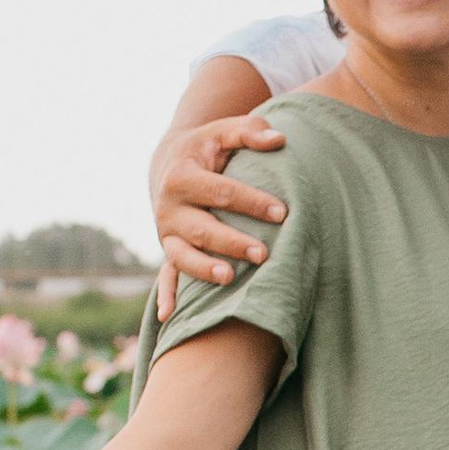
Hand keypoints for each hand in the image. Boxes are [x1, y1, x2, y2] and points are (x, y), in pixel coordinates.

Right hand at [152, 113, 286, 322]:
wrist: (168, 165)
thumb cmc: (206, 149)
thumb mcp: (222, 132)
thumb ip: (249, 132)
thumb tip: (279, 141)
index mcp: (182, 176)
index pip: (221, 192)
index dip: (252, 202)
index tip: (282, 213)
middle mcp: (169, 208)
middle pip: (202, 228)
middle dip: (232, 242)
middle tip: (264, 253)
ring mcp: (167, 233)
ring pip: (182, 256)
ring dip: (203, 270)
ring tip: (230, 278)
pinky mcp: (169, 249)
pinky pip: (166, 276)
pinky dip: (167, 296)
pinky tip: (170, 317)